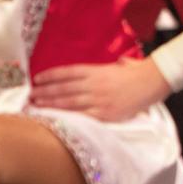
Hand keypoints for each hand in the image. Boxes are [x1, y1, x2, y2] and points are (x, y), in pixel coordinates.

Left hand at [30, 57, 171, 121]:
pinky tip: (57, 118)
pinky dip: (67, 117)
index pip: (67, 72)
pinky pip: (81, 116)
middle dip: (45, 92)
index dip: (50, 76)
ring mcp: (98, 100)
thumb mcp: (118, 65)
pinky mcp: (104, 114)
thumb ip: (106, 67)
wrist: (152, 83)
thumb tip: (106, 66)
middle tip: (30, 95)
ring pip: (68, 102)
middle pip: (63, 88)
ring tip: (36, 105)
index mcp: (95, 71)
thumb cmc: (136, 73)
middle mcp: (93, 85)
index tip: (37, 79)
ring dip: (50, 104)